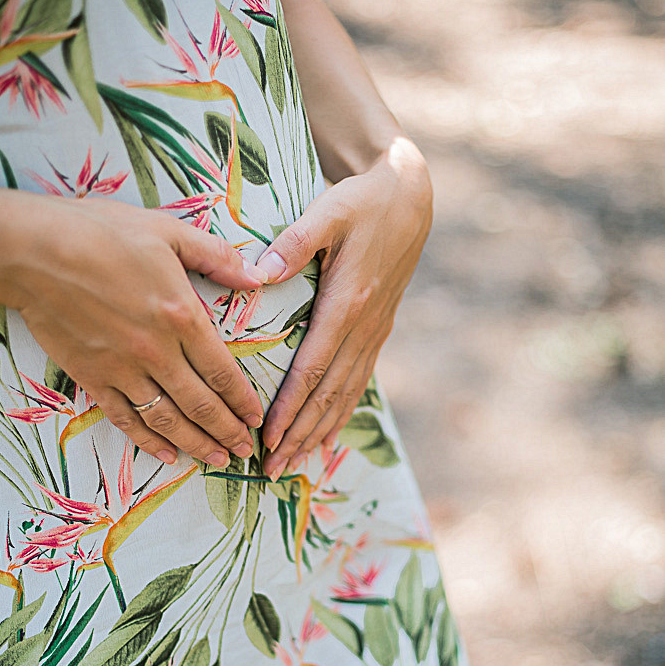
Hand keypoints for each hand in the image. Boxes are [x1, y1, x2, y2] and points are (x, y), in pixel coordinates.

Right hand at [0, 190, 268, 466]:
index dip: (243, 401)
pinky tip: (167, 454)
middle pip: (202, 405)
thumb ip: (216, 257)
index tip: (256, 418)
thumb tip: (257, 276)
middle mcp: (157, 351)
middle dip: (228, 432)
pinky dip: (148, 441)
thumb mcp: (168, 232)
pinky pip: (126, 419)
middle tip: (245, 449)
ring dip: (197, 444)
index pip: (223, 372)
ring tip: (217, 459)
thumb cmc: (100, 233)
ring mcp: (123, 369)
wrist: (34, 250)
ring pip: (168, 420)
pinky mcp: (92, 377)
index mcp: (182, 316)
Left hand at [257, 139, 432, 480]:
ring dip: (319, 431)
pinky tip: (326, 434)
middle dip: (300, 434)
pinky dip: (340, 412)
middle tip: (271, 469)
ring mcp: (375, 331)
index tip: (269, 436)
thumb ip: (293, 243)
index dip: (292, 406)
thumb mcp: (328, 211)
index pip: (315, 366)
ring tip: (293, 463)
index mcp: (349, 301)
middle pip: (329, 393)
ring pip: (346, 394)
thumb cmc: (362, 201)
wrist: (408, 196)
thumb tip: (257, 275)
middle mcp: (365, 326)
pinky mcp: (378, 330)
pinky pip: (358, 381)